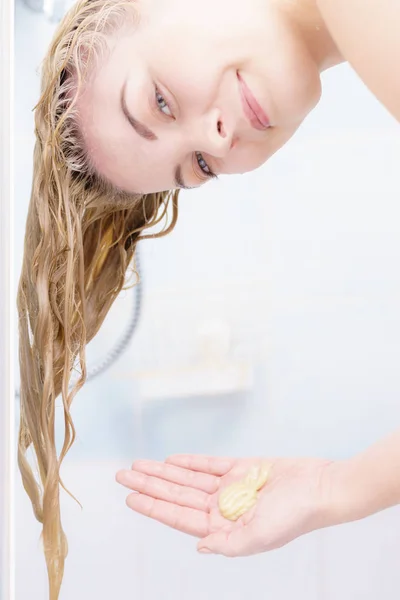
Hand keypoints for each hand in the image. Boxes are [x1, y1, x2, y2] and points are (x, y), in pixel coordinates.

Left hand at [116, 454, 334, 555]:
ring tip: (138, 464)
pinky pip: (209, 464)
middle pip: (176, 495)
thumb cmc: (295, 516)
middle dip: (149, 485)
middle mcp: (222, 507)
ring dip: (163, 471)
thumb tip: (199, 547)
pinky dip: (191, 462)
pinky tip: (172, 460)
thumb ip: (227, 544)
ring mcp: (230, 487)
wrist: (321, 487)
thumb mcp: (259, 537)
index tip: (130, 497)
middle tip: (122, 476)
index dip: (153, 506)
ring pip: (188, 478)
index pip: (178, 516)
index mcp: (223, 528)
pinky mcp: (242, 468)